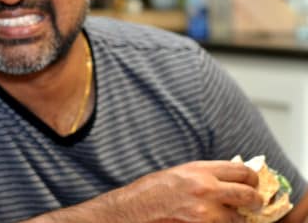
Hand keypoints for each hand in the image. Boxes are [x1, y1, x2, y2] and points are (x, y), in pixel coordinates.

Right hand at [111, 160, 263, 222]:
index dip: (252, 179)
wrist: (132, 211)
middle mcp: (206, 189)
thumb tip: (231, 179)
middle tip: (253, 204)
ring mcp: (206, 214)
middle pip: (249, 195)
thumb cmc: (151, 192)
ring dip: (235, 219)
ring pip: (238, 219)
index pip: (243, 172)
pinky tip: (210, 222)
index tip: (252, 184)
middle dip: (255, 201)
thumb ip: (206, 175)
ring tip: (221, 216)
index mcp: (200, 171)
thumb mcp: (180, 174)